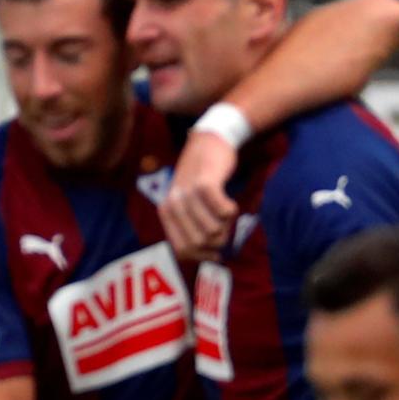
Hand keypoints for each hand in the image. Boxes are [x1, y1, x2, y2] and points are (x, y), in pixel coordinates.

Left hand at [162, 130, 238, 261]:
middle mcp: (173, 204)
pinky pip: (223, 212)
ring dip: (227, 225)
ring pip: (213, 230)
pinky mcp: (205, 183)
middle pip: (199, 243)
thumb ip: (193, 228)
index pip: (182, 250)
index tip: (217, 253)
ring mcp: (188, 194)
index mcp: (166, 212)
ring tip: (226, 212)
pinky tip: (231, 203)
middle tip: (225, 226)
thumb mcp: (190, 203)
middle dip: (218, 241)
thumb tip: (213, 258)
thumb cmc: (204, 178)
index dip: (202, 256)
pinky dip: (231, 212)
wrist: (210, 141)